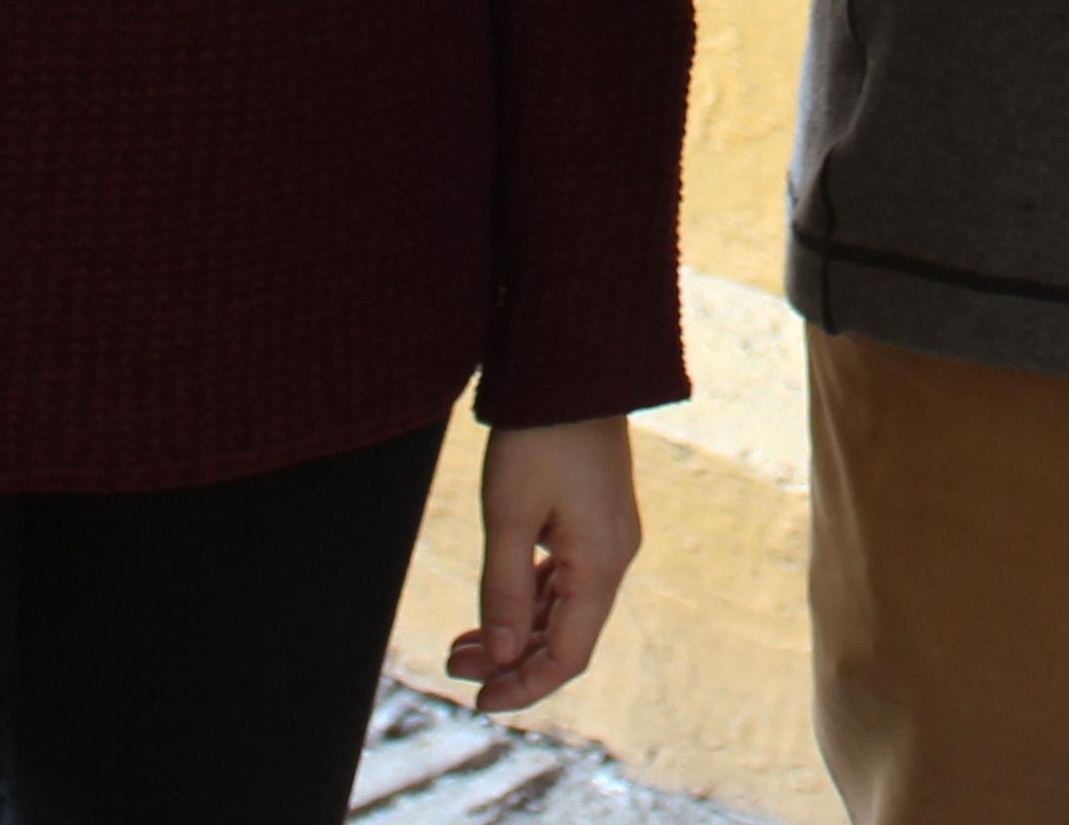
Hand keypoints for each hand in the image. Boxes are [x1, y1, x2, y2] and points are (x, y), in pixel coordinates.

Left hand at [445, 418, 639, 713]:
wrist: (572, 367)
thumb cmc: (538, 436)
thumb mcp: (509, 515)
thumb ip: (505, 592)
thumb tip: (503, 658)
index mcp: (600, 562)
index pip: (569, 654)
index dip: (525, 686)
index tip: (479, 701)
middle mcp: (614, 557)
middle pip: (567, 637)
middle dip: (512, 662)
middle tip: (454, 669)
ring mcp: (607, 539)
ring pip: (564, 610)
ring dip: (517, 634)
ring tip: (461, 646)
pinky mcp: (595, 522)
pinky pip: (565, 580)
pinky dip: (529, 602)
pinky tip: (495, 610)